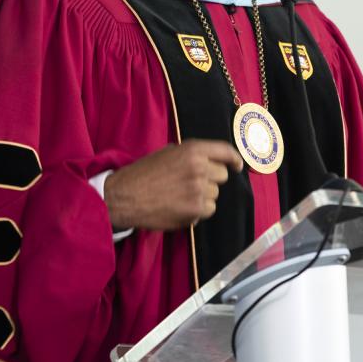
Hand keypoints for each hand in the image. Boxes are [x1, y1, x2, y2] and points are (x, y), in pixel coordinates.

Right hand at [104, 140, 243, 230]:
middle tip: (192, 183)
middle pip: (222, 176)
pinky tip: (180, 207)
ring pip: (215, 195)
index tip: (237, 166)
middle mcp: (200, 168)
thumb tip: (211, 162)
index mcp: (193, 150)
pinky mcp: (195, 210)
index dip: (234, 159)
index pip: (225, 151)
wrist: (125, 196)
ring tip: (181, 196)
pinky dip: (198, 211)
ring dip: (203, 197)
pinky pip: (208, 210)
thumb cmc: (143, 173)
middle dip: (211, 180)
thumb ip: (192, 155)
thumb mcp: (168, 153)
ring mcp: (199, 190)